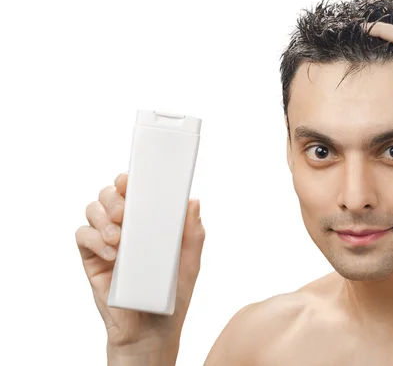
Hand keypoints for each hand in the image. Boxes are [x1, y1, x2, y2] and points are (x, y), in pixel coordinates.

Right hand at [75, 172, 205, 357]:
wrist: (151, 330)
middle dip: (114, 197)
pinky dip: (94, 238)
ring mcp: (107, 241)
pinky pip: (82, 236)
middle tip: (125, 212)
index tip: (131, 180)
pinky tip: (111, 252)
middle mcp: (126, 227)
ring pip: (94, 210)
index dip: (130, 180)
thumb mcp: (189, 263)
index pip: (136, 192)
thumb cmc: (171, 295)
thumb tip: (192, 202)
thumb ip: (192, 233)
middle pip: (110, 195)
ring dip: (104, 218)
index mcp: (149, 223)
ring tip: (120, 238)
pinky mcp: (92, 259)